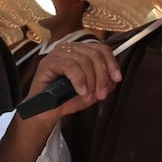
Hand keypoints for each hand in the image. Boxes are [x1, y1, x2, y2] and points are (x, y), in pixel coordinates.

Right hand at [0, 42, 120, 161]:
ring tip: (89, 96)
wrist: (43, 113)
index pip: (100, 48)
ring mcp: (56, 54)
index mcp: (79, 51)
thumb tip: (114, 78)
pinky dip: (79, 80)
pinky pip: (69, 66)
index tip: (117, 79)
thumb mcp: (90, 91)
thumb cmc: (65, 100)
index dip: (111, 62)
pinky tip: (81, 92)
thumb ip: (103, 83)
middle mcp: (68, 49)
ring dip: (91, 81)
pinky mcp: (47, 63)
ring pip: (83, 60)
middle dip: (102, 76)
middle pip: (94, 54)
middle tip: (101, 94)